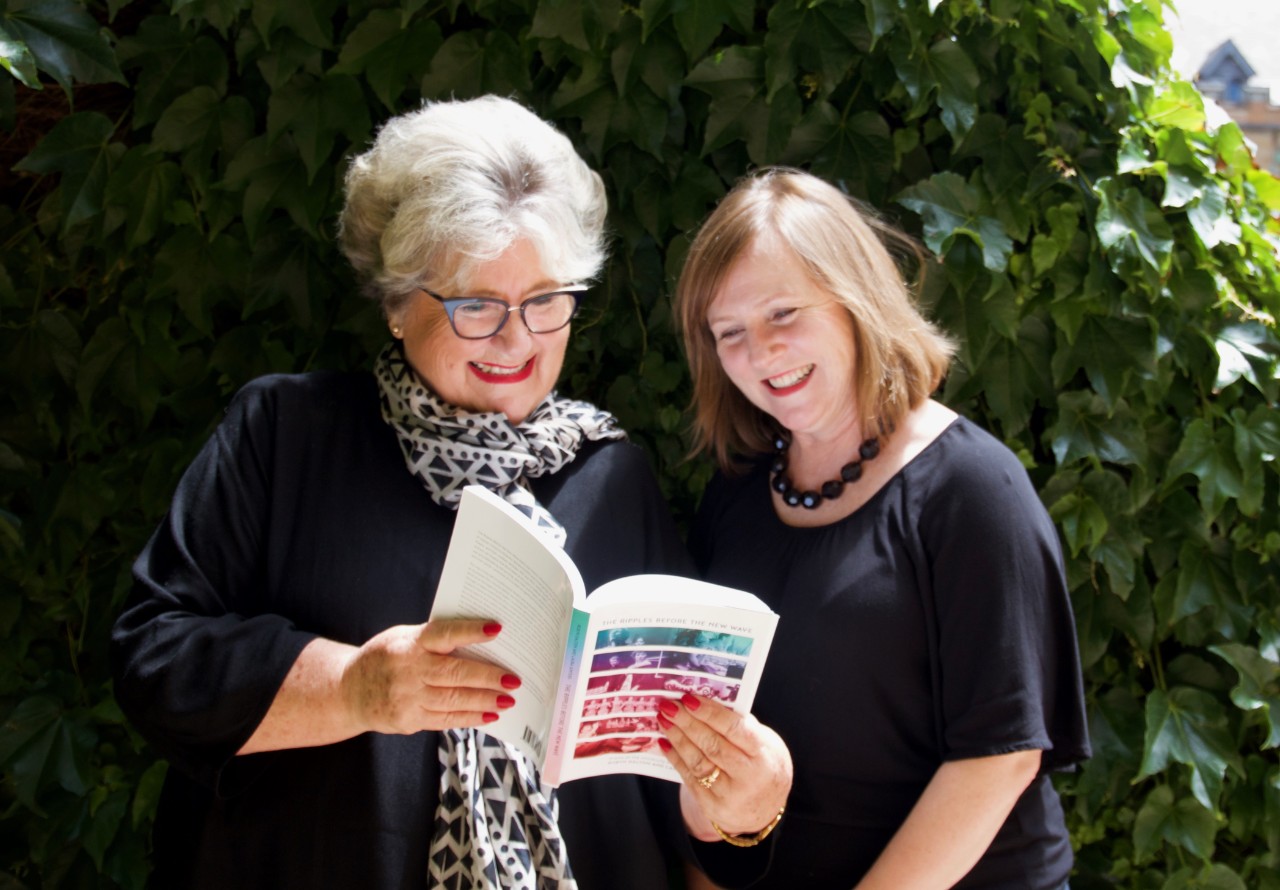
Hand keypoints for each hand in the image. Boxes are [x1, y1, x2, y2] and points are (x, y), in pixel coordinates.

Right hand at [340, 618, 518, 734]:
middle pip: (455, 674)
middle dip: (488, 678)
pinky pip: (445, 719)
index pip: (444, 634)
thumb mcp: (402, 637)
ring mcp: (407, 698)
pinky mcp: (408, 720)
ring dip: (484, 701)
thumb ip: (434, 640)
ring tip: (508, 700)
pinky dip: (469, 718)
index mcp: (410, 643)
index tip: (497, 629)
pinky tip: (488, 715)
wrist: (347, 690)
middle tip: (514, 680)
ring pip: (453, 700)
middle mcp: (408, 670)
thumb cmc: (385, 657)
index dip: (470, 631)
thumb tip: (481, 642)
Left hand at [657, 693, 791, 839]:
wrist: (766, 809)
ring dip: (677, 738)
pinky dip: (676, 758)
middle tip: (669, 706)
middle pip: (712, 745)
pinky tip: (665, 742)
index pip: (734, 729)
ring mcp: (729, 795)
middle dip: (687, 723)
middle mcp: (748, 777)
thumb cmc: (763, 765)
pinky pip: (689, 779)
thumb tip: (707, 702)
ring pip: (697, 762)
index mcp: (763, 755)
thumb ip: (741, 724)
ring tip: (663, 720)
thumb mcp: (765, 743)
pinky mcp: (712, 807)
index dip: (709, 713)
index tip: (688, 698)